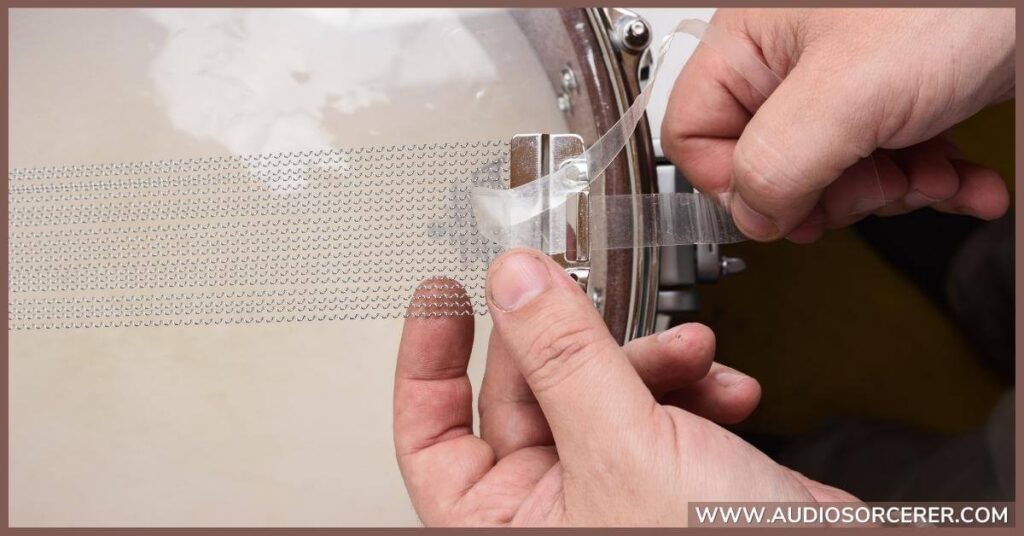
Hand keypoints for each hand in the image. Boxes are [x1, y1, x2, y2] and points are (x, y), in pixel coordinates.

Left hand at [393, 250, 856, 525]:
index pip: (431, 432)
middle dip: (574, 343)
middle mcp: (550, 508)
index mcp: (503, 524)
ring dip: (650, 361)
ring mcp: (611, 488)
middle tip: (591, 299)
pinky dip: (692, 387)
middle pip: (527, 391)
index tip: (443, 293)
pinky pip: (657, 407)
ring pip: (599, 388)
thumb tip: (513, 283)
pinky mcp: (669, 473)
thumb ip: (564, 358)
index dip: (428, 359)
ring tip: (691, 355)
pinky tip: (725, 389)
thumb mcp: (622, 450)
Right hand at [662, 8, 1012, 241]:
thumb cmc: (962, 0)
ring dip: (892, 193)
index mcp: (750, 43)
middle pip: (770, 166)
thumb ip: (779, 160)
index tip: (787, 208)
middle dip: (832, 195)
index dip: (734, 186)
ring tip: (932, 175)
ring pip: (834, 175)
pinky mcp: (903, 97)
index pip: (694, 137)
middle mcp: (792, 63)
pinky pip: (895, 162)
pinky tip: (965, 181)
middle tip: (874, 187)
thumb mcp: (852, 89)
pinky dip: (932, 182)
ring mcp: (849, 82)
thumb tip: (753, 214)